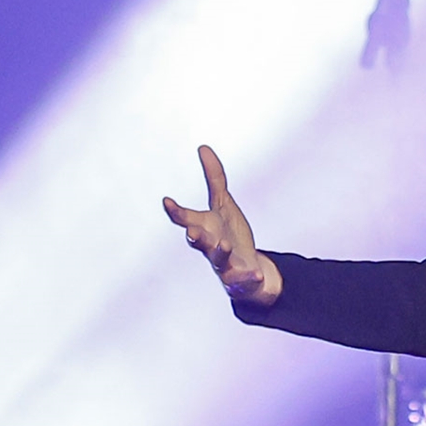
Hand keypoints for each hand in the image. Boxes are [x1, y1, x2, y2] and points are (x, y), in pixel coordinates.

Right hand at [162, 145, 281, 305]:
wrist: (245, 267)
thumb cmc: (227, 233)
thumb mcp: (223, 203)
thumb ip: (214, 178)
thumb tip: (203, 147)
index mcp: (203, 227)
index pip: (186, 218)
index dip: (176, 211)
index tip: (167, 201)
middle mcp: (209, 245)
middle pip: (198, 241)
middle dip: (194, 236)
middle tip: (191, 231)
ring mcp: (223, 263)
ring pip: (217, 258)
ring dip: (219, 251)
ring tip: (224, 244)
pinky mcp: (238, 277)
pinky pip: (244, 278)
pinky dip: (249, 276)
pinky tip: (258, 274)